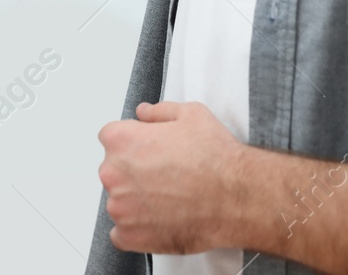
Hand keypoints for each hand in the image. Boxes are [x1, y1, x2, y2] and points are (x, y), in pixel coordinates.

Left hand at [100, 101, 247, 254]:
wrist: (236, 197)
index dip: (133, 143)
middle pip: (114, 170)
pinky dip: (137, 230)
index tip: (148, 151)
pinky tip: (159, 220)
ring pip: (119, 202)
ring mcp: (120, 207)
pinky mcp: (130, 235)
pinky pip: (121, 233)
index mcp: (122, 140)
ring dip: (137, 201)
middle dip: (135, 172)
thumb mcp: (190, 114)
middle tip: (164, 175)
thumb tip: (145, 113)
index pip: (111, 138)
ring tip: (168, 198)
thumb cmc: (215, 159)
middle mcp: (114, 172)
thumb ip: (159, 112)